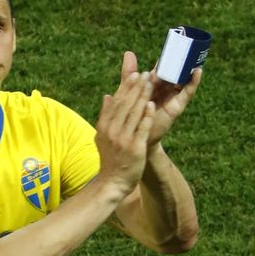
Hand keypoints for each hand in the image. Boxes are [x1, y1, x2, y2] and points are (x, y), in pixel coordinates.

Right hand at [94, 64, 154, 196]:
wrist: (112, 182)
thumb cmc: (110, 158)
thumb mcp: (102, 135)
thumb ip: (105, 115)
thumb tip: (107, 96)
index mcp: (104, 126)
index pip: (116, 102)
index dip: (125, 87)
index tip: (134, 74)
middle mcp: (112, 131)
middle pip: (125, 104)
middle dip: (136, 87)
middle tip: (145, 73)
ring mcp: (123, 139)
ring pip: (134, 113)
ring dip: (143, 96)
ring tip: (151, 83)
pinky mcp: (135, 148)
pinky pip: (142, 128)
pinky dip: (146, 116)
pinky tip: (152, 104)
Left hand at [120, 52, 201, 149]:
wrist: (135, 137)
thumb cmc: (132, 114)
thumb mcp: (129, 90)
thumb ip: (129, 74)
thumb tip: (129, 52)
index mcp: (153, 83)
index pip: (162, 67)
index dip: (168, 56)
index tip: (174, 42)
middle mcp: (165, 89)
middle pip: (175, 71)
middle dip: (181, 59)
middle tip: (188, 44)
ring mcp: (172, 96)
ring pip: (182, 79)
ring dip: (189, 67)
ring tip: (196, 54)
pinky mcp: (177, 106)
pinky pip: (187, 92)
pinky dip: (193, 81)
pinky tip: (197, 71)